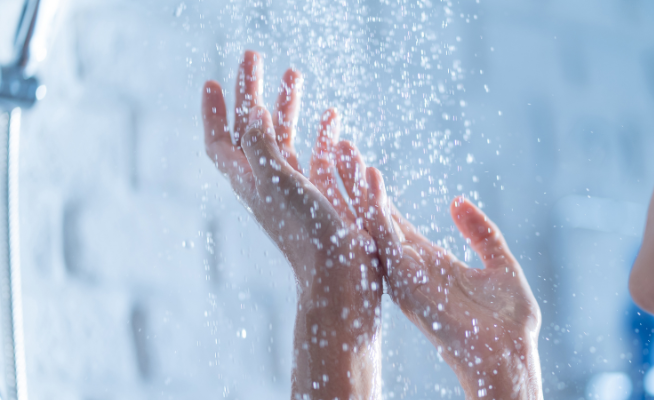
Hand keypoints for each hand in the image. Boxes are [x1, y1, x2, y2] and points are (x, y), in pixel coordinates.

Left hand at [202, 51, 381, 399]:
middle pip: (253, 130)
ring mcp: (295, 189)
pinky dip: (321, 132)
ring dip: (287, 105)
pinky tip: (333, 116)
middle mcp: (268, 182)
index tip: (213, 82)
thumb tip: (250, 113)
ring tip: (295, 74)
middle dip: (253, 93)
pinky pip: (317, 155)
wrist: (341, 276)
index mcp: (251, 181)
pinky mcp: (322, 195)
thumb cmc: (307, 233)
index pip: (221, 141)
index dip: (214, 112)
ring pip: (285, 138)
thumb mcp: (278, 182)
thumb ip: (262, 145)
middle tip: (257, 58)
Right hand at [335, 142, 542, 399]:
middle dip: (353, 183)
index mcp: (426, 261)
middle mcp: (409, 266)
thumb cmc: (507, 320)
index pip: (391, 219)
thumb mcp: (499, 263)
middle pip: (373, 217)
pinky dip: (376, 209)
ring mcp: (406, 274)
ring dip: (356, 188)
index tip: (359, 161)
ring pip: (372, 223)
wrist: (510, 354)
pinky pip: (386, 239)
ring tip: (344, 151)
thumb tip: (457, 201)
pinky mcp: (409, 281)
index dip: (374, 191)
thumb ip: (480, 232)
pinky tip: (370, 179)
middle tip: (338, 146)